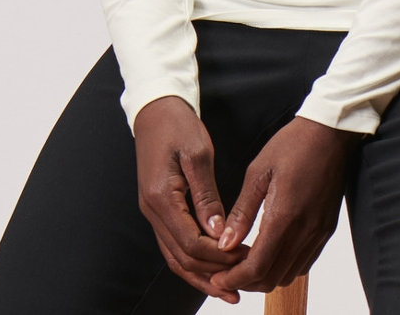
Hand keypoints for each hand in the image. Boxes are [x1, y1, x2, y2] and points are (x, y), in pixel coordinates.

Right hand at [133, 95, 248, 303]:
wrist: (155, 110)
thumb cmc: (178, 126)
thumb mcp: (198, 156)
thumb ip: (207, 196)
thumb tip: (220, 233)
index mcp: (161, 199)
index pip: (191, 243)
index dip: (220, 257)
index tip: (247, 258)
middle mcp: (152, 212)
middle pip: (182, 258)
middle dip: (214, 272)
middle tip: (246, 277)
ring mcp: (153, 213)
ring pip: (176, 258)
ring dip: (203, 276)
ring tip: (231, 290)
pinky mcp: (159, 210)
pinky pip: (174, 245)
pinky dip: (194, 261)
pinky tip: (214, 268)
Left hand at [212, 116, 361, 294]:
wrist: (331, 133)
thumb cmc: (293, 144)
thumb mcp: (258, 172)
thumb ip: (242, 211)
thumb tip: (225, 242)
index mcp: (285, 215)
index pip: (257, 266)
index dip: (234, 278)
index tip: (217, 278)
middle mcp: (305, 231)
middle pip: (273, 278)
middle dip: (246, 281)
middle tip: (226, 272)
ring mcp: (318, 232)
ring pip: (289, 274)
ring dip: (265, 276)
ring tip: (244, 262)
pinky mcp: (326, 229)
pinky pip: (304, 262)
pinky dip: (283, 266)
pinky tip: (269, 252)